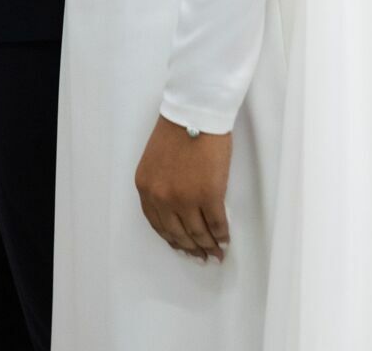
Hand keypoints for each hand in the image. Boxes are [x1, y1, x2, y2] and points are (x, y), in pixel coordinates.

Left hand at [134, 116, 230, 262]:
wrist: (195, 113)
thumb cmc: (177, 130)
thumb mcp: (156, 162)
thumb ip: (161, 186)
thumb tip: (177, 211)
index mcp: (146, 188)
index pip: (158, 224)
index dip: (173, 240)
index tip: (182, 248)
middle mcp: (162, 198)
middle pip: (178, 233)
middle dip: (191, 248)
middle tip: (202, 257)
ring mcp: (186, 199)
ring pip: (198, 233)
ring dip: (208, 246)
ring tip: (215, 254)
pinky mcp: (209, 196)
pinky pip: (217, 224)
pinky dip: (222, 235)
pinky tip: (225, 240)